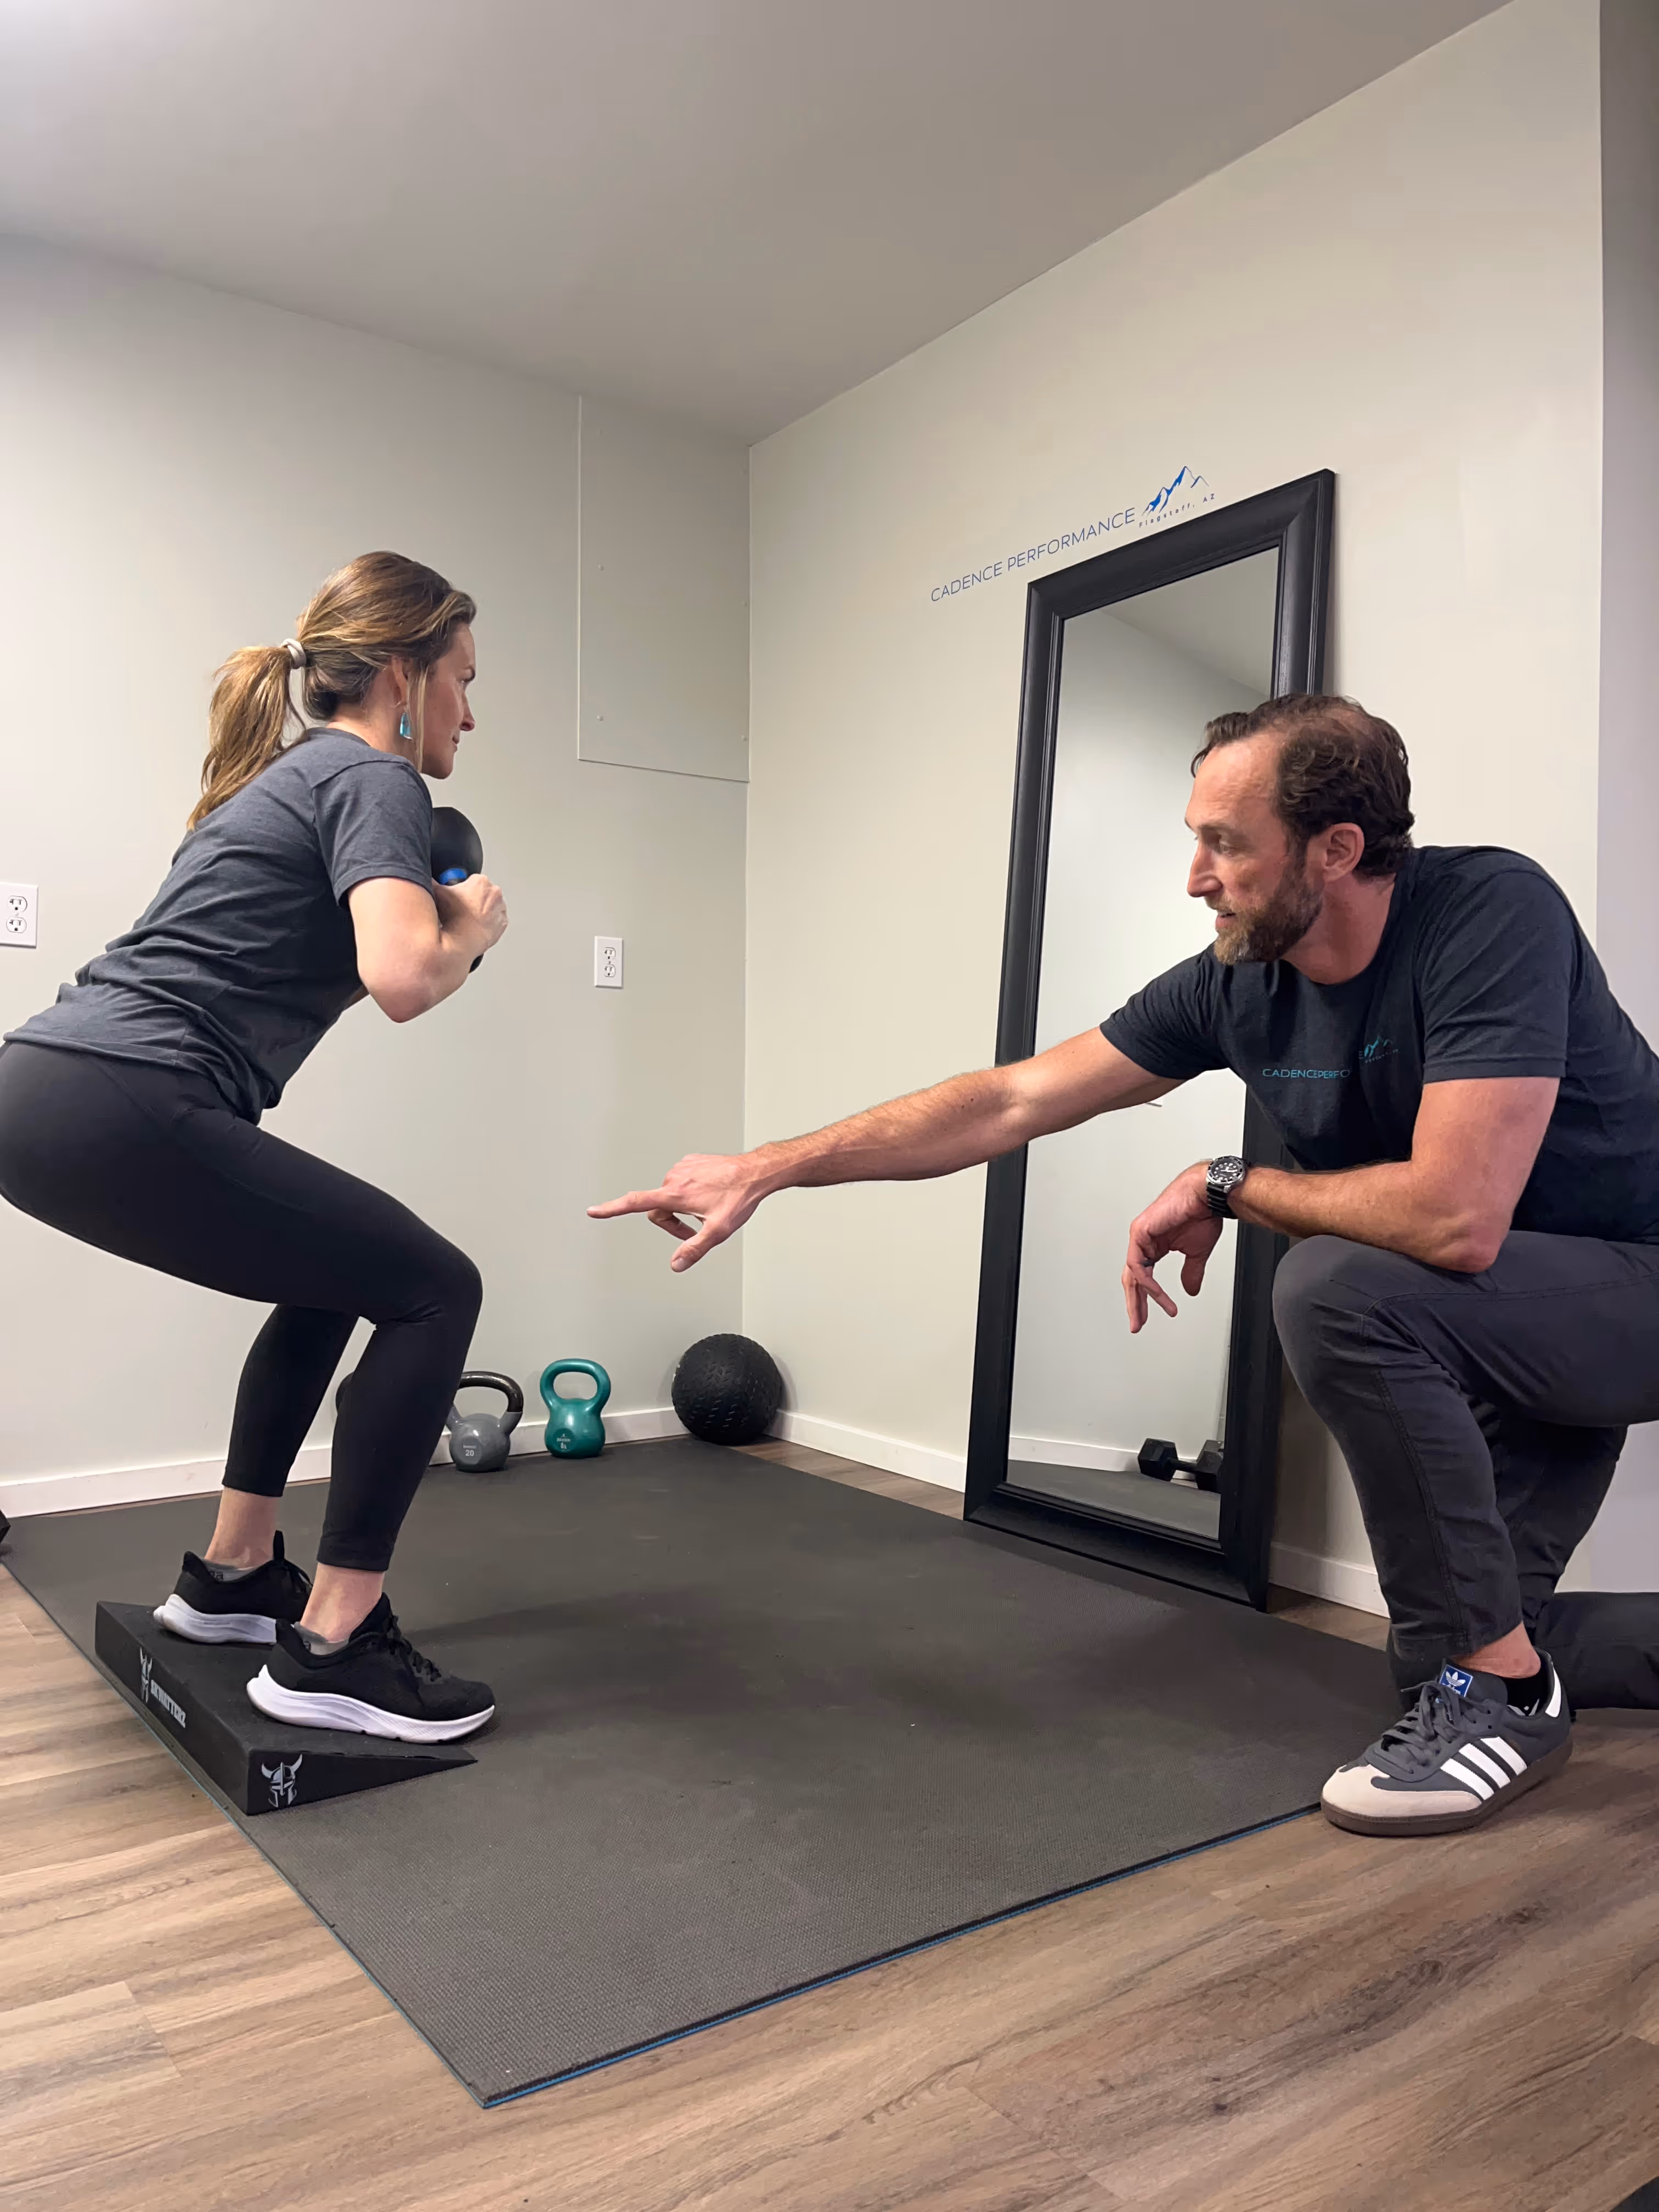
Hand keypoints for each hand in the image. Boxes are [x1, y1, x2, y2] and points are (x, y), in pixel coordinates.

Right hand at [433, 872, 507, 954]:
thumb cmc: (454, 917)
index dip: (462, 889)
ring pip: (490, 906)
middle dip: (473, 898)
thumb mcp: (437, 893)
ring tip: (468, 919)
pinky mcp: (503, 923)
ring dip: (482, 910)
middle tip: (461, 908)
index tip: (457, 897)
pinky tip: (476, 926)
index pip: (471, 880)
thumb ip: (432, 882)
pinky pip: (496, 920)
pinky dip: (488, 922)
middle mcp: (494, 893)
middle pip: (482, 892)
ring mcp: (500, 908)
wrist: (463, 940)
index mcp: (481, 881)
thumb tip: (427, 878)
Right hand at [589, 1152, 768, 1270]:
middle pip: (658, 1208)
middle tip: (697, 1228)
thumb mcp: (719, 1230)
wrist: (755, 1172)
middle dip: (673, 1223)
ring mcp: (682, 1168)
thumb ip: (695, 1248)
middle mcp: (674, 1177)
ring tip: (707, 1207)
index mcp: (676, 1194)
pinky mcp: (690, 1161)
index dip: (612, 1209)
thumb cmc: (739, 1198)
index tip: (593, 1211)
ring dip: (681, 1207)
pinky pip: (680, 1183)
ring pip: (669, 1196)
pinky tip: (709, 1194)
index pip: (636, 1203)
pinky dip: (689, 1193)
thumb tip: (676, 1264)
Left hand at [1122, 1162, 1224, 1332]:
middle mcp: (1144, 1241)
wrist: (1207, 1196)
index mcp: (1155, 1245)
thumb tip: (1190, 1290)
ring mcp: (1140, 1236)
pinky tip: (1155, 1292)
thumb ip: (1190, 1272)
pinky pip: (1138, 1264)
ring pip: (1132, 1274)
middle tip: (1137, 1324)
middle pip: (1133, 1279)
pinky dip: (1147, 1281)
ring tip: (1147, 1314)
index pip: (1143, 1277)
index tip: (1148, 1317)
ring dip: (1140, 1298)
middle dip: (1135, 1304)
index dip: (1146, 1299)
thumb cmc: (1202, 1214)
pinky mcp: (1140, 1232)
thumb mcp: (1196, 1253)